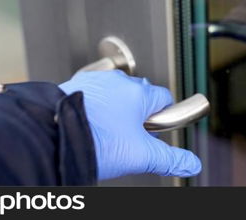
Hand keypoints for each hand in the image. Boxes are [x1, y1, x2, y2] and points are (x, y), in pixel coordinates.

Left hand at [59, 70, 201, 180]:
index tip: (155, 130)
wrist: (53, 137)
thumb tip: (192, 164)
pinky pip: (93, 93)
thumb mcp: (139, 156)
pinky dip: (94, 106)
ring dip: (115, 108)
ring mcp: (95, 81)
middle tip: (128, 137)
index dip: (162, 116)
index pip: (164, 98)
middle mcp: (118, 81)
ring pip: (115, 93)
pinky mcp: (74, 85)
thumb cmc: (95, 142)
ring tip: (106, 132)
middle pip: (140, 94)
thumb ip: (170, 159)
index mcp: (139, 93)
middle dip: (138, 113)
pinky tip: (89, 124)